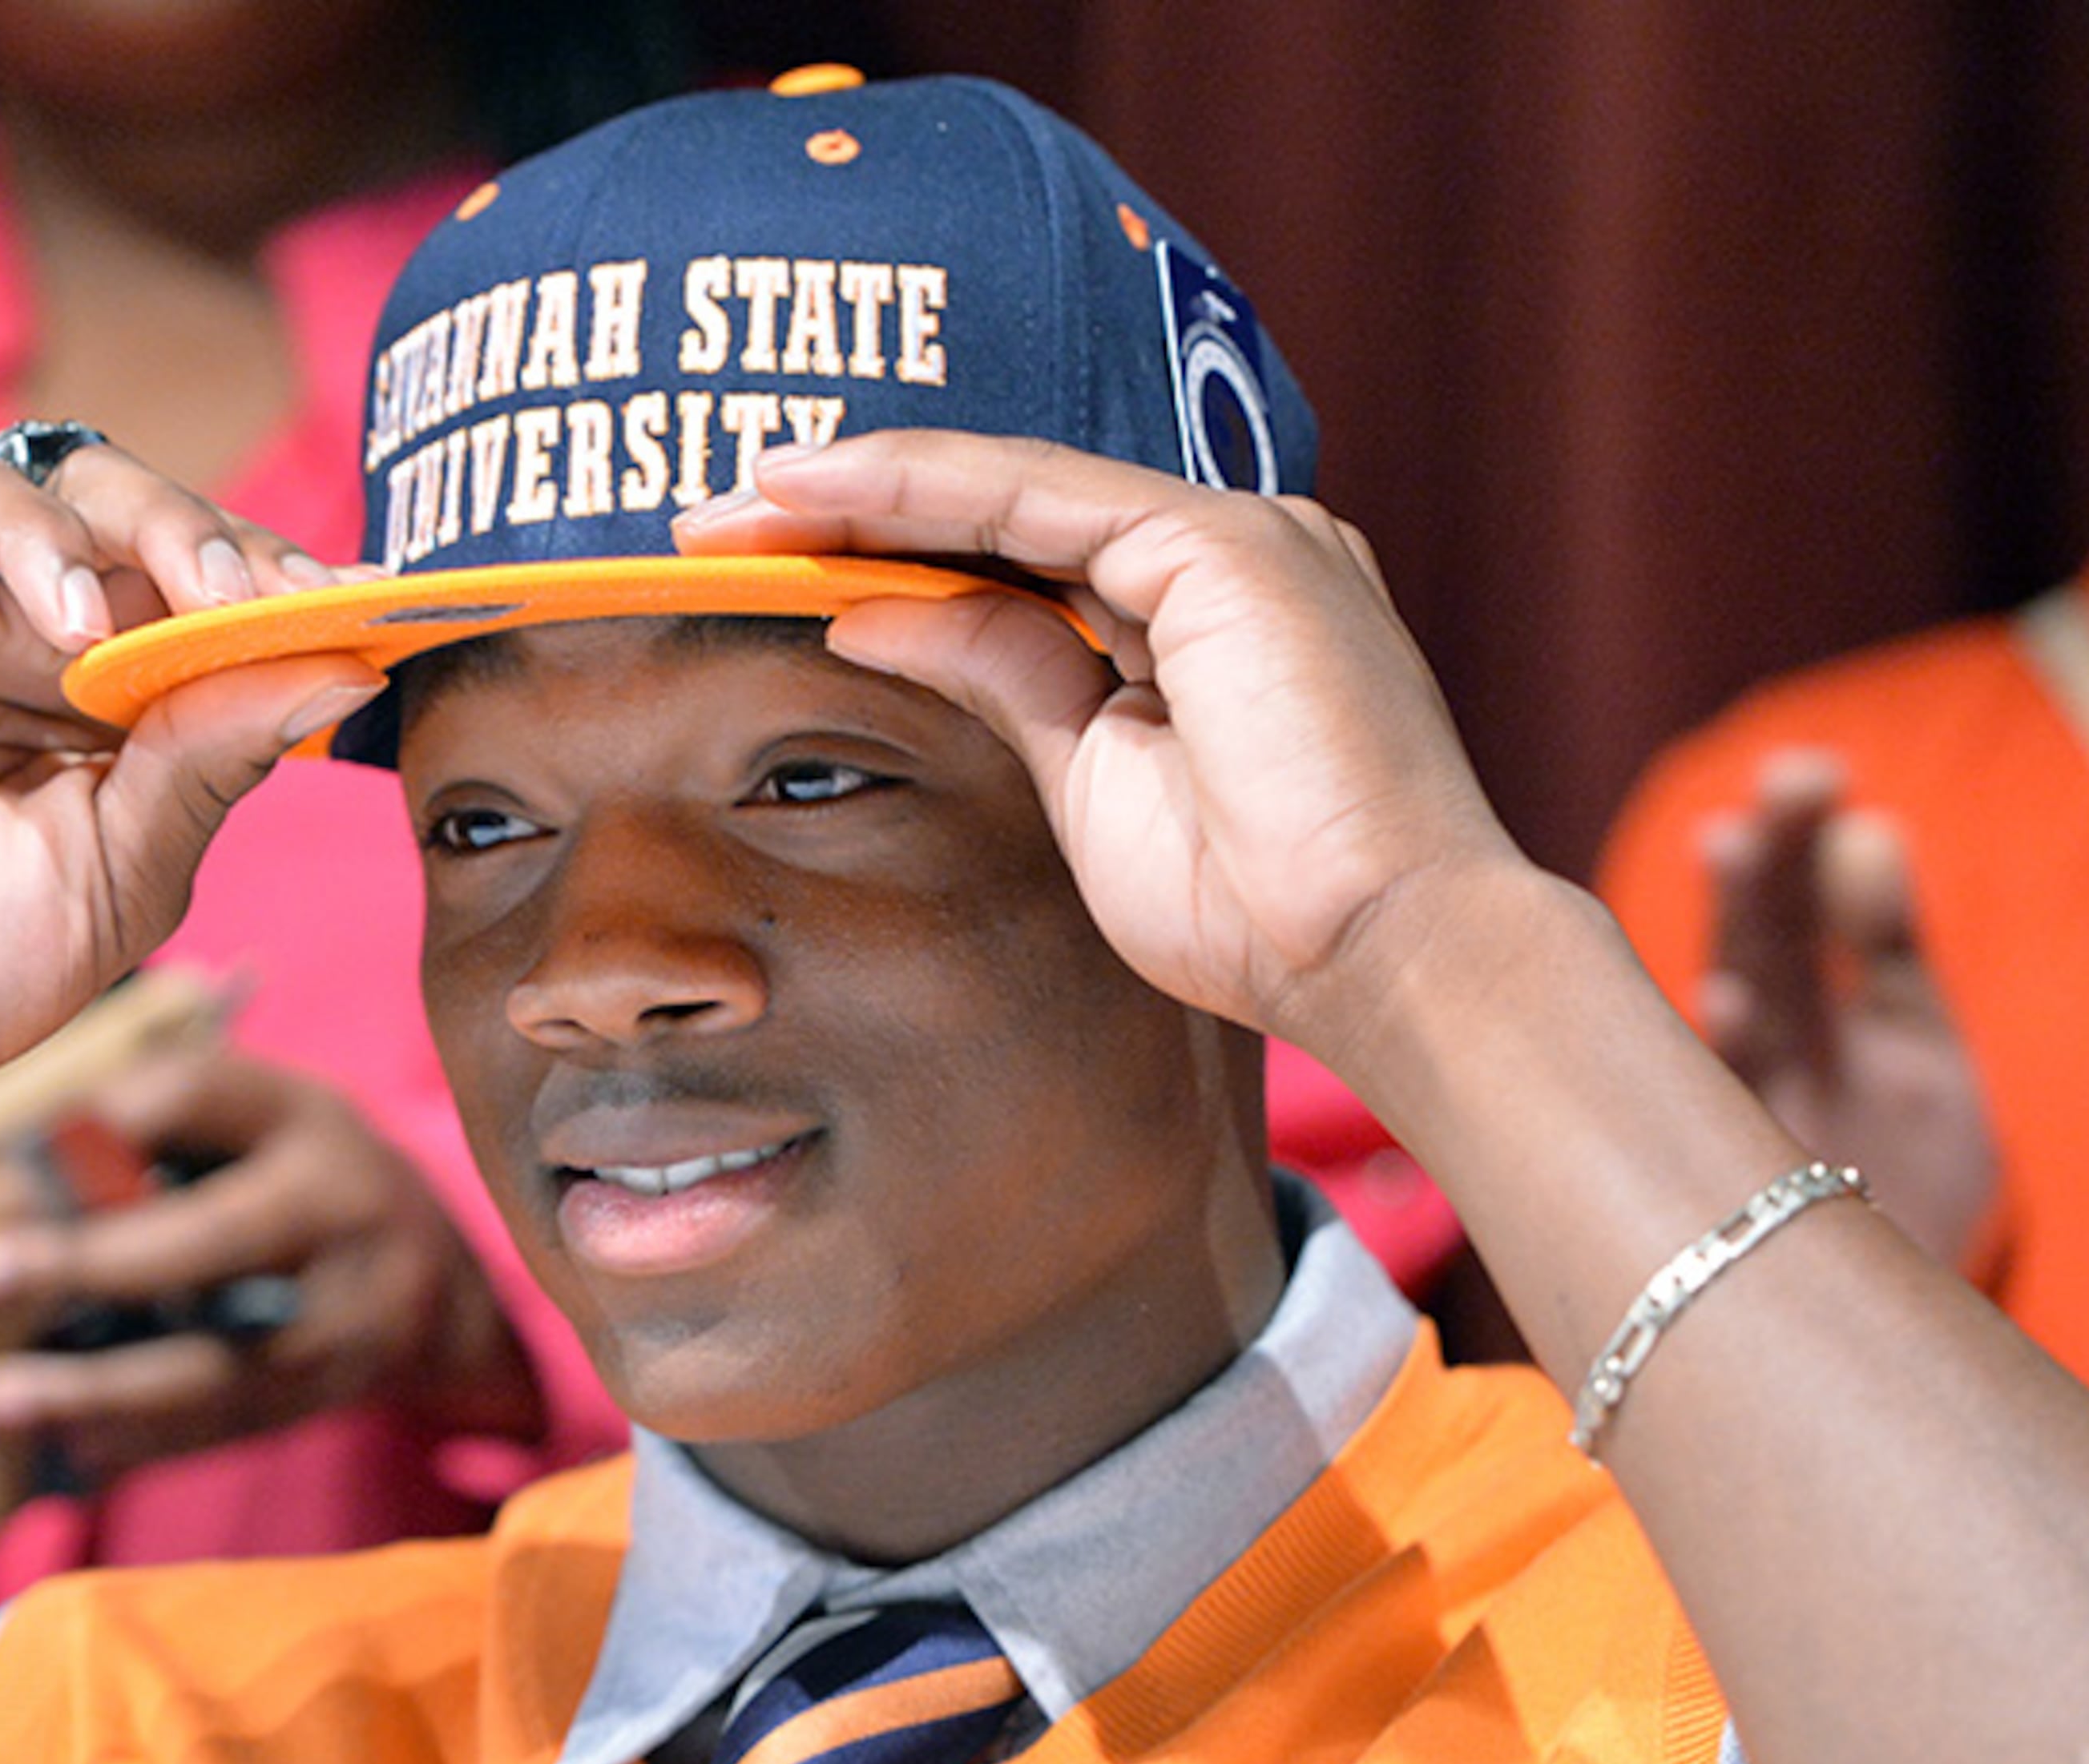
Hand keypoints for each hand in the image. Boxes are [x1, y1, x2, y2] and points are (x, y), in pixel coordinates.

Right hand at [0, 446, 385, 1113]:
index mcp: (129, 702)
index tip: (390, 606)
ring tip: (204, 599)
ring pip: (81, 491)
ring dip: (163, 527)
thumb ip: (215, 761)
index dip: (307, 594)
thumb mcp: (130, 869)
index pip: (232, 608)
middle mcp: (50, 635)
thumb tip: (341, 668)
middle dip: (244, 550)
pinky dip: (35, 543)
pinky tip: (71, 625)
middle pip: (169, 529)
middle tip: (292, 593)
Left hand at [0, 1046, 540, 1487]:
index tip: (20, 1143)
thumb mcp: (265, 1121)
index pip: (208, 1094)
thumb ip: (166, 1120)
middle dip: (94, 1258)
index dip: (119, 1114)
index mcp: (311, 1124)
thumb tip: (29, 1166)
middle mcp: (341, 1212)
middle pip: (217, 1238)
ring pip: (221, 1360)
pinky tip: (71, 1446)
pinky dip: (146, 1442)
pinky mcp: (332, 1393)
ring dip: (101, 1387)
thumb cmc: (309, 1182)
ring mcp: (346, 1315)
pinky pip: (229, 1426)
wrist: (442, 1293)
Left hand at [673, 431, 1524, 1052]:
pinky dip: (916, 486)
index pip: (1018, 553)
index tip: (762, 570)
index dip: (886, 551)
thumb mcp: (1092, 782)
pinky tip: (812, 492)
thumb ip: (1005, 679)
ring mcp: (1235, 536)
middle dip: (849, 509)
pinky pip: (1033, 495)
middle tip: (710, 525)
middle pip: (1002, 505)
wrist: (1378, 955)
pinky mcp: (1222, 545)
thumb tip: (875, 619)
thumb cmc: (1259, 911)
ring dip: (857, 487)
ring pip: (1006, 484)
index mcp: (1206, 612)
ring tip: (731, 505)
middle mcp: (1228, 552)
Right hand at [1694, 749, 2002, 1271]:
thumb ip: (1884, 946)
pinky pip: (1730, 1109)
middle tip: (1785, 780)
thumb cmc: (1891, 1182)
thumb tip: (1871, 828)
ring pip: (1740, 1004)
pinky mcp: (1754, 1186)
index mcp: (1802, 1011)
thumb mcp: (1911, 1049)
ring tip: (1732, 842)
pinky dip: (1724, 1050)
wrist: (1883, 1346)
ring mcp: (1756, 1120)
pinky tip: (1721, 997)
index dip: (1797, 841)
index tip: (1810, 770)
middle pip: (1764, 938)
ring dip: (1736, 925)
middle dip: (1771, 858)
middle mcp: (1766, 1057)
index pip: (1791, 904)